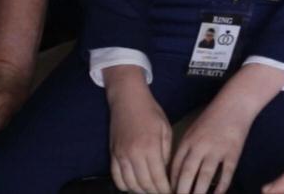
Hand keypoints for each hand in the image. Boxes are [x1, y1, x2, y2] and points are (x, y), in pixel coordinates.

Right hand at [107, 70, 172, 193]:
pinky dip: (125, 186)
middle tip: (162, 192)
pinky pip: (117, 177)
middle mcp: (134, 154)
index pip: (158, 178)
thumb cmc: (150, 111)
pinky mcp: (113, 154)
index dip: (165, 190)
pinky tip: (134, 186)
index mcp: (150, 147)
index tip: (170, 192)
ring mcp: (121, 155)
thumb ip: (166, 153)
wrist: (128, 99)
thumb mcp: (165, 129)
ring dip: (141, 191)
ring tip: (150, 190)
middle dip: (154, 192)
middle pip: (144, 184)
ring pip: (130, 184)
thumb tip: (165, 172)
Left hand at [169, 95, 250, 193]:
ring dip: (200, 192)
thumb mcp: (193, 130)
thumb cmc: (212, 117)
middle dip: (182, 191)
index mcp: (188, 140)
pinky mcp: (233, 153)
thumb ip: (185, 149)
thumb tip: (177, 172)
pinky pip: (226, 174)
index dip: (172, 182)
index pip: (176, 166)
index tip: (170, 192)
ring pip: (206, 176)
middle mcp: (200, 146)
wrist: (234, 104)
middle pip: (188, 173)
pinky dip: (222, 187)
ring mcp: (217, 150)